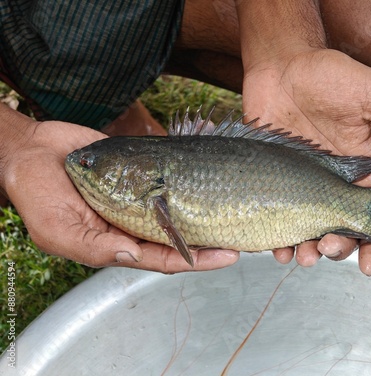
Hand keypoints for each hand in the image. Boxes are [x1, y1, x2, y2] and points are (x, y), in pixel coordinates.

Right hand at [1, 114, 238, 272]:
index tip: (229, 256)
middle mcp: (135, 223)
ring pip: (182, 208)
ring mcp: (141, 197)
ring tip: (240, 206)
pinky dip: (193, 178)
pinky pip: (172, 178)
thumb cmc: (38, 194)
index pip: (166, 258)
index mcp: (119, 243)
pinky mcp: (143, 173)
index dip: (198, 260)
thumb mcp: (57, 230)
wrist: (33, 150)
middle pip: (182, 236)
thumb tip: (135, 256)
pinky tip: (215, 172)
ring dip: (210, 209)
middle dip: (213, 239)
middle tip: (245, 235)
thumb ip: (95, 247)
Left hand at [242, 48, 370, 274]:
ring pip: (307, 229)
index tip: (370, 266)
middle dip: (339, 247)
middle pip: (339, 228)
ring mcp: (300, 183)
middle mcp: (331, 181)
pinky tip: (275, 248)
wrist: (282, 64)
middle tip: (329, 249)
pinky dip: (277, 237)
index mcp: (360, 168)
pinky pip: (275, 215)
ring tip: (304, 255)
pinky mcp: (273, 179)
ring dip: (308, 250)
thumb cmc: (330, 75)